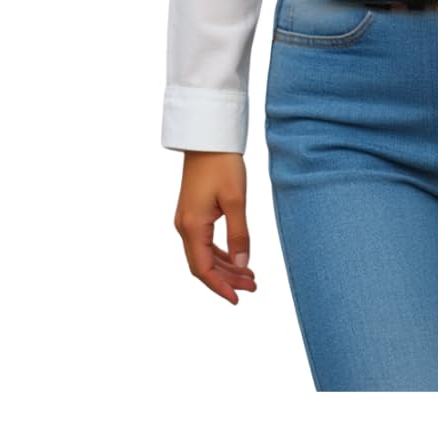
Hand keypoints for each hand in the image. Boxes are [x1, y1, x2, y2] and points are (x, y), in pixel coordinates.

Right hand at [174, 151, 257, 303]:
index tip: (238, 299)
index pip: (203, 269)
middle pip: (203, 265)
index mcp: (192, 226)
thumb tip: (243, 265)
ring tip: (250, 276)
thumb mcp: (236, 200)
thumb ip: (240, 235)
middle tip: (253, 286)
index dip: (220, 287)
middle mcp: (184, 226)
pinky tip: (237, 258)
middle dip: (227, 279)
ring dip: (225, 267)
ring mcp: (186, 220)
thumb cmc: (222, 164)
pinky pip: (204, 242)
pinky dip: (220, 254)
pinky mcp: (192, 212)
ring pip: (204, 255)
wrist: (208, 137)